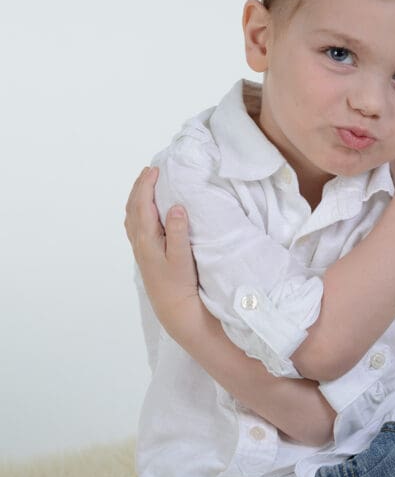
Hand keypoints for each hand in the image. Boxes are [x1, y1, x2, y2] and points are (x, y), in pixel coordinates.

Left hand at [124, 166, 203, 339]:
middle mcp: (139, 241)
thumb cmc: (179, 283)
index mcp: (147, 238)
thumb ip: (178, 231)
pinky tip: (143, 209)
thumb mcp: (182, 257)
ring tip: (146, 184)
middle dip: (140, 186)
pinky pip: (134, 224)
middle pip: (133, 206)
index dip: (147, 185)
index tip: (155, 170)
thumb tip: (176, 207)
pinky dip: (137, 209)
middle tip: (150, 171)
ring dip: (137, 196)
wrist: (172, 306)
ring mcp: (139, 247)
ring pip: (132, 215)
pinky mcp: (143, 253)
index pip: (142, 204)